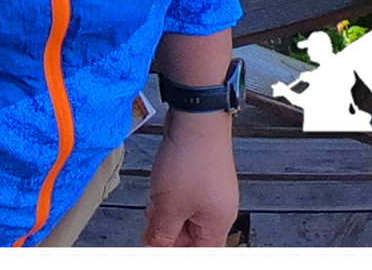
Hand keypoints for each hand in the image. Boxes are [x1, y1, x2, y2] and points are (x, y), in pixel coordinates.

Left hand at [142, 112, 237, 245]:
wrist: (195, 117)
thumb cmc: (189, 159)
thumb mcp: (169, 205)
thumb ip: (162, 234)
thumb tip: (156, 248)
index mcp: (218, 223)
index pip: (200, 254)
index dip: (177, 252)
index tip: (159, 245)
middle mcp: (220, 209)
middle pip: (193, 237)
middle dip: (169, 232)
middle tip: (150, 225)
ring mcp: (213, 191)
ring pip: (187, 216)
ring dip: (168, 214)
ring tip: (155, 203)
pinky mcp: (204, 176)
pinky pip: (187, 197)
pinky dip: (172, 198)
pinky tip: (161, 189)